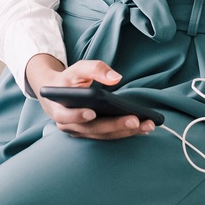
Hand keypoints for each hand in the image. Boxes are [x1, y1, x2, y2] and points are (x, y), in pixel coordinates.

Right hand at [24, 55, 157, 140]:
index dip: (78, 115)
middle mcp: (70, 126)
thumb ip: (94, 69)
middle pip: (93, 128)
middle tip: (134, 120)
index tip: (92, 112)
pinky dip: (126, 132)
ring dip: (126, 132)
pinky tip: (143, 128)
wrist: (58, 95)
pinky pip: (110, 135)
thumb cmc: (69, 81)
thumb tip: (116, 78)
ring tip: (146, 125)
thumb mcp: (77, 69)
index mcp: (60, 110)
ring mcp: (82, 133)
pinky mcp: (94, 135)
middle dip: (115, 125)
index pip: (67, 116)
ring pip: (104, 135)